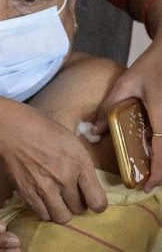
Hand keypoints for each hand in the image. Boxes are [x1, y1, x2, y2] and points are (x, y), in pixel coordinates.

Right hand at [0, 100, 106, 222]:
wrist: (13, 131)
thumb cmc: (44, 130)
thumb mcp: (72, 142)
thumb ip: (82, 165)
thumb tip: (88, 184)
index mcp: (80, 163)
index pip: (98, 202)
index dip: (97, 204)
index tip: (92, 201)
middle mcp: (65, 179)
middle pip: (79, 210)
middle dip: (78, 205)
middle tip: (72, 197)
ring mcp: (46, 188)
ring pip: (62, 217)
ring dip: (62, 211)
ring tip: (59, 202)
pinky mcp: (28, 193)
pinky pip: (43, 214)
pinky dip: (46, 211)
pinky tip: (44, 201)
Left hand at [93, 35, 161, 189]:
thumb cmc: (151, 64)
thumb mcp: (126, 83)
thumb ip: (109, 107)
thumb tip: (95, 131)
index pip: (161, 154)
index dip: (155, 174)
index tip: (145, 186)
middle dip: (161, 174)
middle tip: (147, 183)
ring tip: (152, 172)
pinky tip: (157, 152)